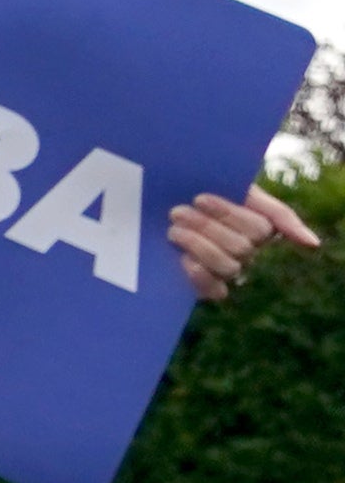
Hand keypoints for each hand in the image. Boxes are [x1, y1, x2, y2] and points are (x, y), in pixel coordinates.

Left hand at [171, 188, 321, 303]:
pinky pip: (217, 292)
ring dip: (198, 246)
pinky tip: (184, 260)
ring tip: (174, 230)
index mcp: (259, 230)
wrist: (170, 199)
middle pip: (241, 248)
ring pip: (229, 267)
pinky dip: (201, 276)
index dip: (227, 214)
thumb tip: (312, 244)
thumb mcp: (242, 191)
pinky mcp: (208, 286)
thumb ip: (279, 215)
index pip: (258, 229)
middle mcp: (247, 253)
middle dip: (205, 227)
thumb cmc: (208, 195)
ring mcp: (228, 270)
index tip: (199, 197)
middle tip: (177, 212)